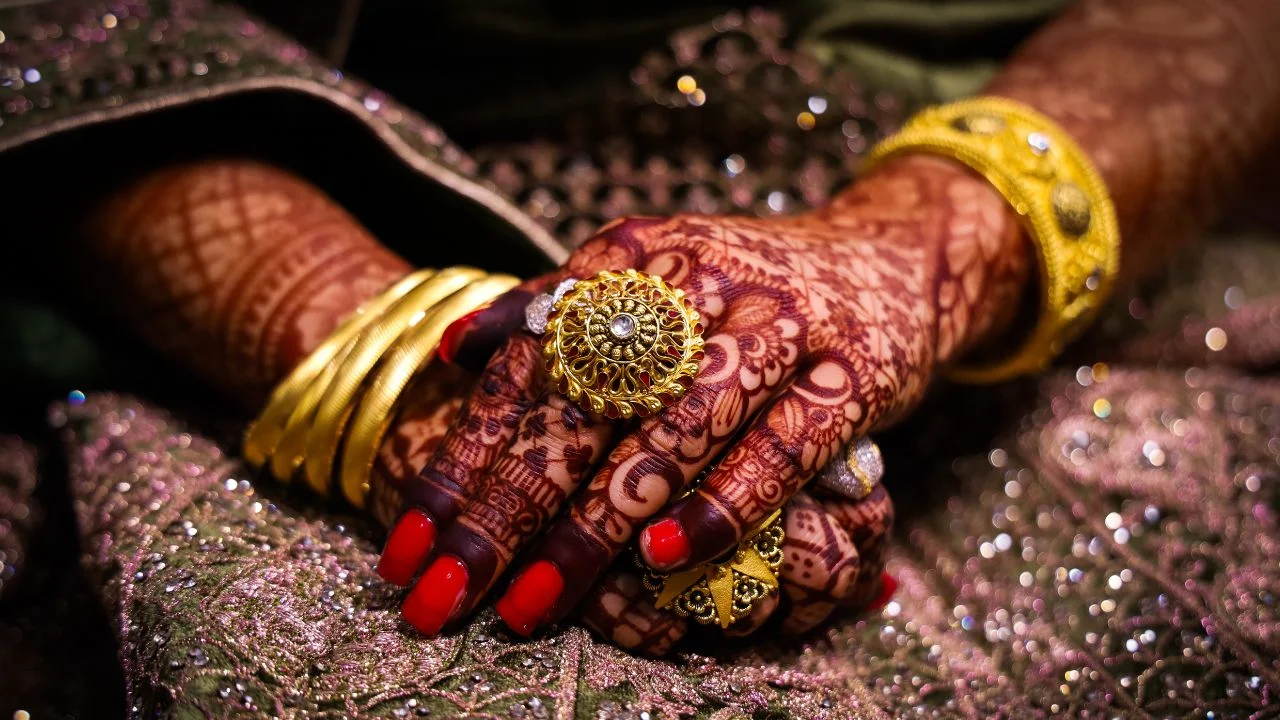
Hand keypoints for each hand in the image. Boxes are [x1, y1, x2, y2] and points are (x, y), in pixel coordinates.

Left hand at [79, 159, 904, 651]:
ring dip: (600, 520)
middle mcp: (696, 282)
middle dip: (506, 512)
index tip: (405, 551)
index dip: (458, 463)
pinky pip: (782, 446)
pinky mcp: (849, 373)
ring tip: (535, 599)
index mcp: (629, 257)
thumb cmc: (744, 287)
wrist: (889, 257)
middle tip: (444, 598)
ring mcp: (777, 325)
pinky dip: (723, 503)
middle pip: (583, 405)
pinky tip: (664, 558)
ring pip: (674, 428)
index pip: (524, 370)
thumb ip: (550, 307)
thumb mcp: (644, 275)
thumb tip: (449, 352)